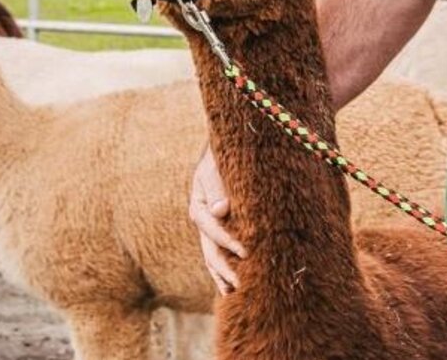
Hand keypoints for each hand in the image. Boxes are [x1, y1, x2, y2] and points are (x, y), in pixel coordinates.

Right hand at [189, 146, 245, 293]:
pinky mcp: (218, 230)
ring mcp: (209, 228)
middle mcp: (202, 221)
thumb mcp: (215, 168)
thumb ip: (218, 187)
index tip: (246, 253)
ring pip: (212, 257)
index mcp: (200, 207)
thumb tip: (221, 210)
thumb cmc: (222, 157)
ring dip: (222, 275)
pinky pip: (219, 253)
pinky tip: (230, 286)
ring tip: (233, 293)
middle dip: (225, 269)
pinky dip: (223, 270)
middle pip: (210, 251)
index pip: (214, 229)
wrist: (223, 152)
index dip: (229, 242)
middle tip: (241, 285)